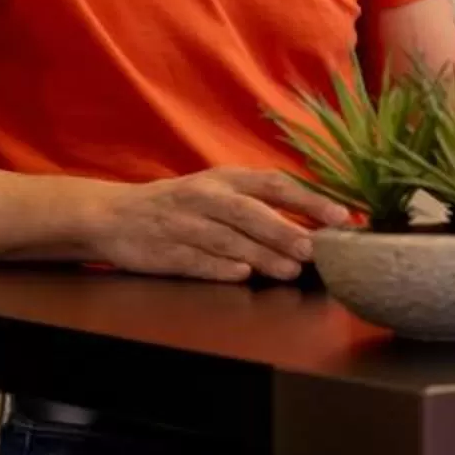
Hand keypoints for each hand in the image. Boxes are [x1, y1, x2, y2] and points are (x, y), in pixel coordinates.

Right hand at [88, 169, 345, 282]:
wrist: (113, 215)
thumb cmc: (183, 206)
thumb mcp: (219, 192)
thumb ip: (263, 204)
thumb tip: (319, 223)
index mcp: (225, 179)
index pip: (274, 184)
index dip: (309, 199)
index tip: (341, 215)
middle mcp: (205, 197)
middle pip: (249, 213)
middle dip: (284, 230)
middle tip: (314, 249)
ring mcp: (183, 224)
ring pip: (226, 240)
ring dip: (260, 255)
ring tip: (290, 269)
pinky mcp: (164, 251)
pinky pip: (194, 260)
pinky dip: (218, 267)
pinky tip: (242, 275)